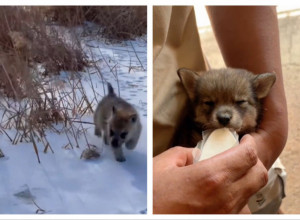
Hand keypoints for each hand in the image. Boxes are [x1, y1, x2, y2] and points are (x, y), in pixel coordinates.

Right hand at [153, 134, 267, 213]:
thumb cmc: (152, 197)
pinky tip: (221, 189)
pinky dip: (237, 194)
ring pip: (252, 192)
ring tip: (230, 171)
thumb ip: (184, 154)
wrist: (149, 218)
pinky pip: (239, 206)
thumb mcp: (163, 165)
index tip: (244, 140)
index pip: (247, 156)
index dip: (249, 144)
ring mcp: (225, 212)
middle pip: (259, 175)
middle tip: (241, 153)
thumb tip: (197, 154)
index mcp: (210, 176)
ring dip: (246, 178)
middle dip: (254, 160)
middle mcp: (225, 197)